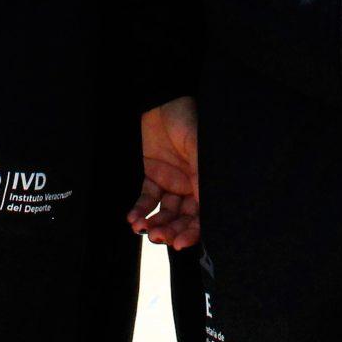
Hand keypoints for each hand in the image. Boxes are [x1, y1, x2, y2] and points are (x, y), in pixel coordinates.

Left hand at [130, 97, 200, 249]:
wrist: (162, 97)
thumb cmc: (188, 118)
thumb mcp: (199, 148)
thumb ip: (202, 177)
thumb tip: (208, 211)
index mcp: (207, 180)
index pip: (203, 215)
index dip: (193, 232)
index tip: (179, 243)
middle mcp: (191, 185)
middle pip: (183, 218)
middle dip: (171, 231)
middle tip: (158, 237)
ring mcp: (172, 181)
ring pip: (164, 212)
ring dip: (154, 223)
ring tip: (142, 229)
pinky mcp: (153, 175)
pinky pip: (147, 199)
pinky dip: (140, 210)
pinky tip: (133, 218)